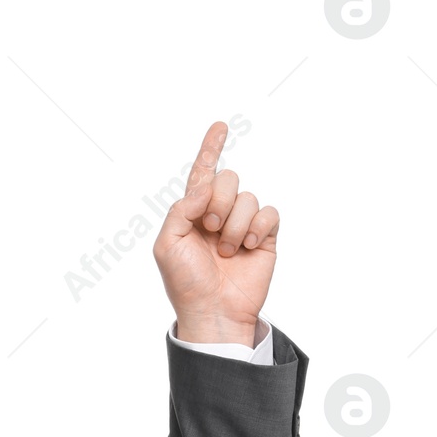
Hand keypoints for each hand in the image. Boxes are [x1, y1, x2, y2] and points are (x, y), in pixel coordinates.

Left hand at [152, 121, 278, 345]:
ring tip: (226, 251)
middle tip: (211, 230)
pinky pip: (269, 213)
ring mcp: (243, 224)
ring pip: (248, 198)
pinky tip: (248, 247)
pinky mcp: (265, 236)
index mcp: (192, 212)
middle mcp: (219, 214)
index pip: (202, 173)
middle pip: (228, 179)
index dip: (211, 148)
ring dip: (235, 226)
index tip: (220, 126)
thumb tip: (205, 186)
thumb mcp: (167, 245)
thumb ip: (180, 209)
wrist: (212, 311)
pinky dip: (257, 228)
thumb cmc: (185, 282)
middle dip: (219, 203)